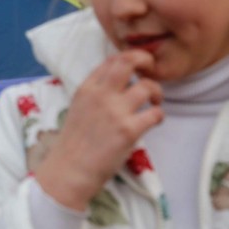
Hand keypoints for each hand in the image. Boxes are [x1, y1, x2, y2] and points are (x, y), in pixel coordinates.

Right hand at [34, 50, 163, 210]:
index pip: (111, 60)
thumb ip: (95, 93)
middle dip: (145, 60)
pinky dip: (159, 115)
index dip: (129, 58)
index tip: (138, 67)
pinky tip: (154, 121)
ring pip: (147, 87)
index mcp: (86, 88)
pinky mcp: (128, 130)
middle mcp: (100, 95)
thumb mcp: (78, 108)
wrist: (69, 170)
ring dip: (157, 93)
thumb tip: (118, 84)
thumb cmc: (74, 142)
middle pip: (128, 62)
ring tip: (154, 103)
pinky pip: (155, 113)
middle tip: (152, 70)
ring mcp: (115, 111)